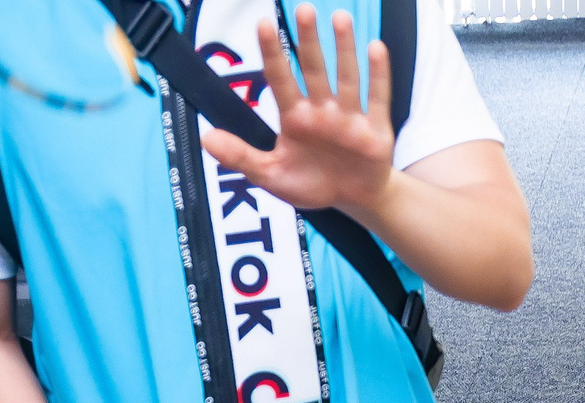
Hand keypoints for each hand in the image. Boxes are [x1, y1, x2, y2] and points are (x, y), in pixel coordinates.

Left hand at [199, 6, 393, 214]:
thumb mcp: (271, 176)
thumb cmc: (312, 183)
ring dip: (344, 49)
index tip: (263, 24)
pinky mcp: (375, 129)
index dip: (272, 53)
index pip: (280, 80)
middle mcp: (321, 111)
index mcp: (295, 118)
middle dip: (309, 41)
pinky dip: (378, 75)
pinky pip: (377, 98)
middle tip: (304, 10)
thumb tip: (206, 138)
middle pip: (314, 70)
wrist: (353, 201)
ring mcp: (349, 118)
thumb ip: (240, 157)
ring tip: (340, 18)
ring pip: (346, 78)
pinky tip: (375, 48)